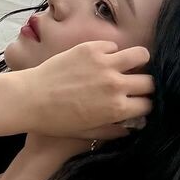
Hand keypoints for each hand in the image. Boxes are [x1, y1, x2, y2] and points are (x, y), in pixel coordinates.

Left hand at [19, 41, 153, 140]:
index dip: (145, 105)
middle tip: (136, 85)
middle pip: (150, 81)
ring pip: (141, 55)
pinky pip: (113, 46)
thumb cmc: (55, 121)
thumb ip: (111, 131)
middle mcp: (115, 85)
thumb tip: (130, 128)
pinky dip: (112, 52)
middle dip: (146, 85)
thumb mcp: (85, 133)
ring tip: (131, 65)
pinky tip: (103, 59)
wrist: (30, 99)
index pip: (148, 104)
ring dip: (138, 61)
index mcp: (116, 109)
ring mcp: (105, 64)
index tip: (139, 103)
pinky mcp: (92, 48)